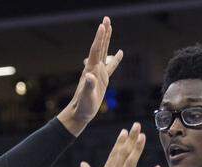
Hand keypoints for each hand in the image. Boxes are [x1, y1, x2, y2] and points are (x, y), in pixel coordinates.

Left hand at [57, 17, 123, 135]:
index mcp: (91, 70)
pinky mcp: (103, 79)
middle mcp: (94, 68)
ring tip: (110, 27)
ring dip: (107, 40)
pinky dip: (116, 58)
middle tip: (106, 19)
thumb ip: (88, 86)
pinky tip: (121, 52)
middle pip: (100, 46)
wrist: (80, 113)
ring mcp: (98, 73)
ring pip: (104, 52)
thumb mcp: (86, 97)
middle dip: (103, 33)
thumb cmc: (83, 107)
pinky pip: (111, 66)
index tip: (103, 25)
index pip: (96, 50)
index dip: (99, 38)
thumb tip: (89, 76)